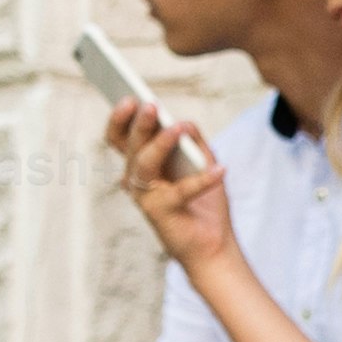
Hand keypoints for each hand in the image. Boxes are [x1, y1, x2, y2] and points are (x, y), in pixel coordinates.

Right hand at [109, 96, 234, 272]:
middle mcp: (136, 179)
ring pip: (144, 163)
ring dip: (161, 143)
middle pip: (131, 146)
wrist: (212, 245)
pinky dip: (203, 180)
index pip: (121, 138)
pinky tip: (221, 169)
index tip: (128, 96)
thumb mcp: (202, 163)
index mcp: (142, 165)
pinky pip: (181, 191)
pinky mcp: (161, 213)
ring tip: (179, 127)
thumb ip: (194, 142)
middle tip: (150, 105)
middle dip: (140, 124)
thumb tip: (185, 123)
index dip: (120, 118)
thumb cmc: (204, 203)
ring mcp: (145, 197)